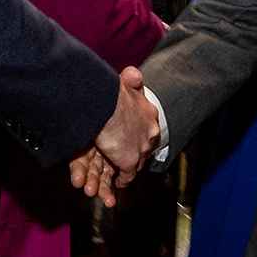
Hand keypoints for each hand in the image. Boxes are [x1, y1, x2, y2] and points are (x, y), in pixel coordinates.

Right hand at [75, 69, 157, 205]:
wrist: (106, 105)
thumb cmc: (111, 92)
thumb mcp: (125, 81)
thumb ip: (132, 79)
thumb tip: (134, 74)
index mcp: (149, 112)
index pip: (147, 128)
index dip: (138, 134)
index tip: (131, 137)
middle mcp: (150, 131)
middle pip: (144, 146)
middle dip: (136, 152)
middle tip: (126, 156)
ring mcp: (141, 148)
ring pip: (136, 162)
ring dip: (128, 166)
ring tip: (122, 169)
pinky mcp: (130, 161)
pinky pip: (128, 175)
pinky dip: (122, 179)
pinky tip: (119, 182)